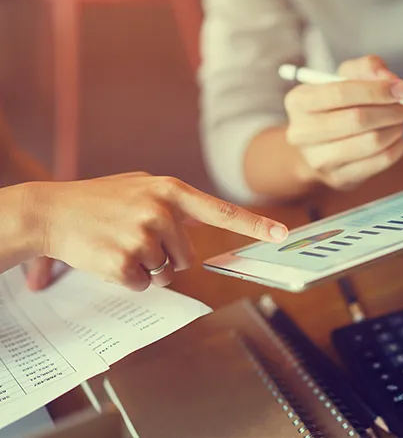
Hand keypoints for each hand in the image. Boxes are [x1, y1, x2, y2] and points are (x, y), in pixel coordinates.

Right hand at [25, 172, 288, 290]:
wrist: (50, 210)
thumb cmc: (98, 200)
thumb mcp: (140, 186)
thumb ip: (175, 202)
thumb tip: (204, 222)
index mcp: (170, 190)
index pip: (221, 211)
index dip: (254, 225)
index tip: (282, 234)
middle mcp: (161, 210)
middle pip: (188, 258)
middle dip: (166, 257)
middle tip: (136, 240)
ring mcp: (143, 236)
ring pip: (166, 274)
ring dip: (147, 267)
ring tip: (120, 245)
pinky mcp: (125, 261)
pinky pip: (143, 285)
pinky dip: (129, 279)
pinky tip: (109, 258)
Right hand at [284, 55, 402, 189]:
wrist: (319, 145)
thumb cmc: (336, 104)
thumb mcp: (345, 77)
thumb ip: (368, 68)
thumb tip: (391, 80)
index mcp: (298, 102)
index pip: (340, 93)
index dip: (375, 90)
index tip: (402, 89)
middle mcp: (301, 133)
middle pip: (356, 120)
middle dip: (390, 111)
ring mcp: (318, 160)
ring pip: (371, 142)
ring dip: (395, 129)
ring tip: (399, 122)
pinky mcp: (338, 179)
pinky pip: (379, 162)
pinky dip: (396, 148)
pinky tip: (396, 139)